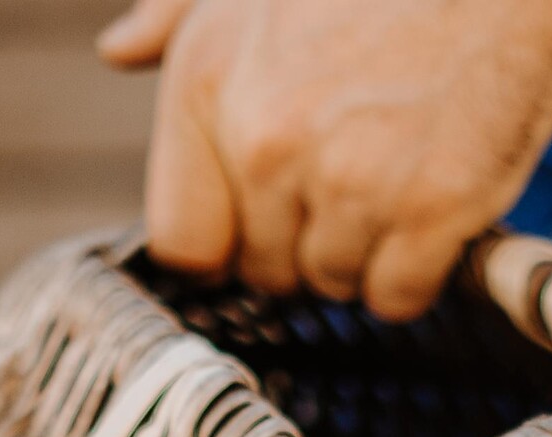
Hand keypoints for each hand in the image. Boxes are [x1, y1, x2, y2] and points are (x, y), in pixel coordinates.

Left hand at [99, 0, 551, 320]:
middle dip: (302, 243)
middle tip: (349, 184)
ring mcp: (352, 181)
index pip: (182, 239)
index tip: (256, 229)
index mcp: (210, 85)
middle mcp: (268, 142)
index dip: (224, 242)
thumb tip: (120, 49)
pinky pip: (397, 295)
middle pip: (264, 270)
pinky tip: (429, 219)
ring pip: (333, 283)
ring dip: (363, 254)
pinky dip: (415, 274)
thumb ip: (176, 17)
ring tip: (393, 182)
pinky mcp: (432, 211)